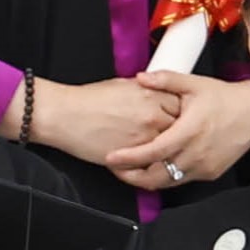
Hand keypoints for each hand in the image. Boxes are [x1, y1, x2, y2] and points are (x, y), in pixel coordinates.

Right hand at [29, 74, 183, 171]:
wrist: (65, 115)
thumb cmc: (88, 100)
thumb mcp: (123, 86)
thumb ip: (147, 91)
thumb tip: (159, 96)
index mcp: (151, 95)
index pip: (183, 105)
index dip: (183, 112)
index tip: (184, 117)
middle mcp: (153, 117)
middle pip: (183, 129)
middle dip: (181, 133)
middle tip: (181, 136)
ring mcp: (145, 139)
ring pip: (171, 149)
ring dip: (170, 151)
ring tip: (168, 151)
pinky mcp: (133, 158)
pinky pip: (154, 164)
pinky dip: (155, 164)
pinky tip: (152, 161)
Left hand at [118, 70, 249, 192]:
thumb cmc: (225, 98)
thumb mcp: (194, 84)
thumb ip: (165, 80)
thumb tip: (140, 77)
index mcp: (188, 131)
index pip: (152, 152)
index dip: (129, 158)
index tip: (112, 158)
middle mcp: (196, 153)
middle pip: (157, 175)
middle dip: (132, 176)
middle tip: (117, 169)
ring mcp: (204, 166)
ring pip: (169, 182)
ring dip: (148, 179)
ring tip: (131, 171)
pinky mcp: (210, 172)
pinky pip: (183, 180)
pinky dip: (167, 177)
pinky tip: (157, 168)